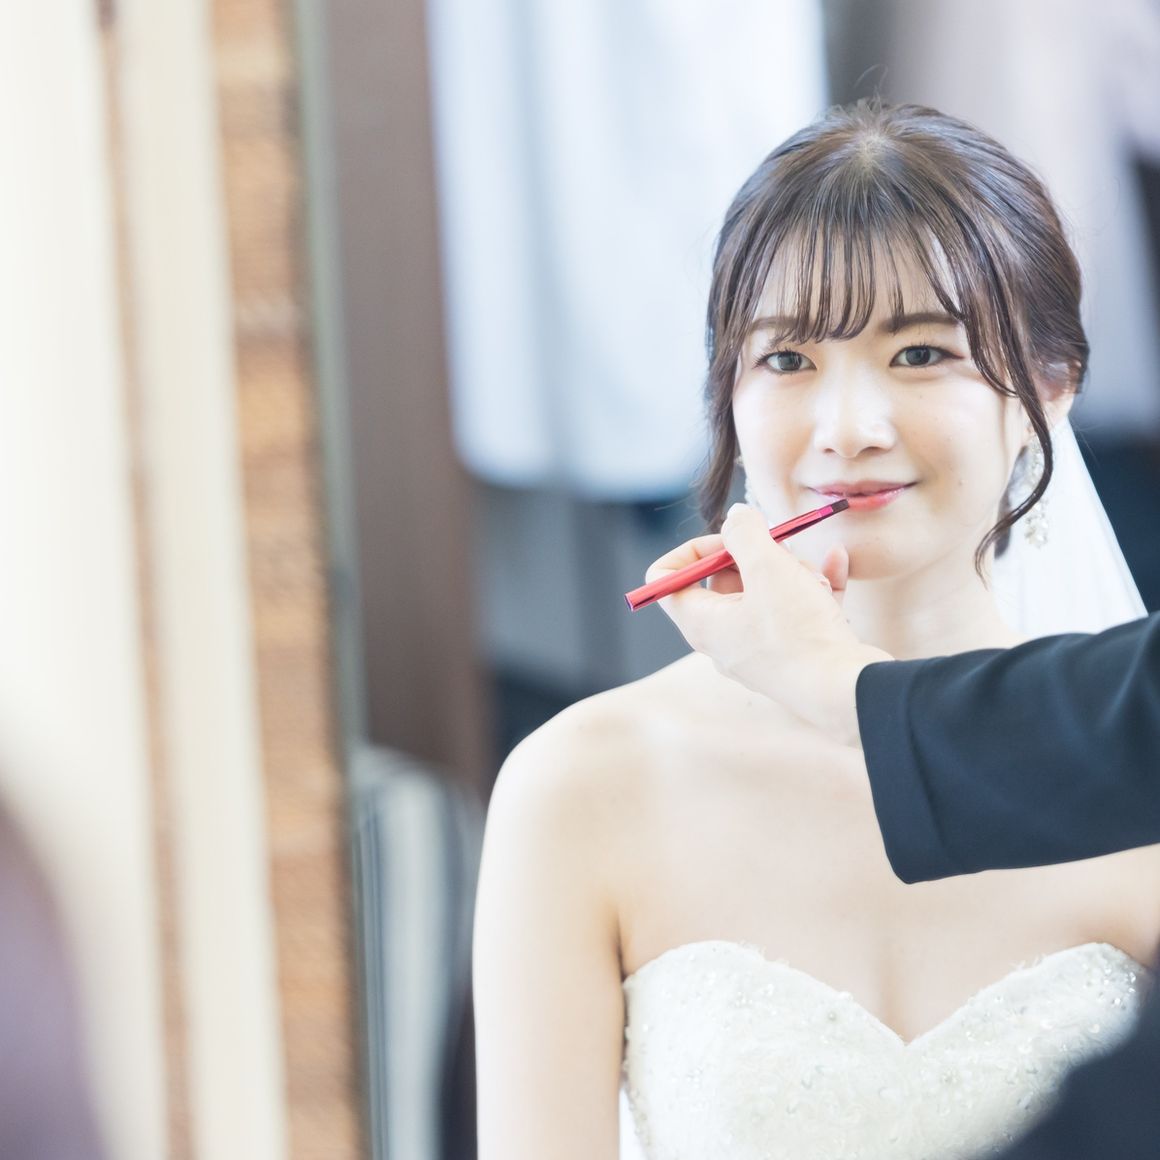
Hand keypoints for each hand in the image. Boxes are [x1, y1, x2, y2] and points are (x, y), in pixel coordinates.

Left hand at [644, 503, 890, 744]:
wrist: (847, 692)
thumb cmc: (798, 633)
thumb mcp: (768, 568)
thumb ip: (745, 534)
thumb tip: (736, 516)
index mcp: (702, 624)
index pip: (666, 579)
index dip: (693, 550)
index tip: (730, 541)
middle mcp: (724, 640)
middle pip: (724, 581)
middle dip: (757, 557)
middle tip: (782, 551)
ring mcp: (760, 650)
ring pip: (766, 592)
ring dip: (793, 572)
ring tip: (814, 578)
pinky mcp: (794, 654)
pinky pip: (797, 609)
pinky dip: (815, 585)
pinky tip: (838, 559)